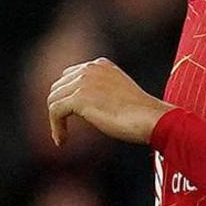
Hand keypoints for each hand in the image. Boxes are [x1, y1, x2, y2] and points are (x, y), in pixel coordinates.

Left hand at [45, 59, 166, 149]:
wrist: (153, 119)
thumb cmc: (143, 115)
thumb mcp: (119, 93)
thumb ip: (100, 91)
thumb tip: (82, 106)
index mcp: (100, 65)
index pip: (69, 76)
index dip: (67, 97)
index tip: (69, 115)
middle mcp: (89, 69)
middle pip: (58, 87)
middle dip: (59, 108)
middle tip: (64, 127)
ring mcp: (83, 82)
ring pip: (53, 99)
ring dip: (56, 120)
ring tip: (62, 137)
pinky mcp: (79, 97)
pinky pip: (55, 111)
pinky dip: (56, 127)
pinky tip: (62, 140)